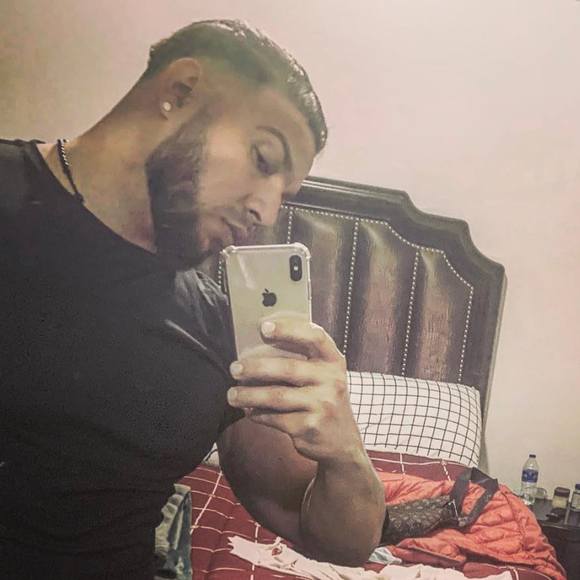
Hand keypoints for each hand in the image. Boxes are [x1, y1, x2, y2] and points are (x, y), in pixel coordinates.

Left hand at [226, 316, 364, 464]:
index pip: (315, 337)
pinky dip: (258, 414)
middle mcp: (332, 381)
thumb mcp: (323, 376)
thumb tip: (256, 348)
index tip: (263, 327)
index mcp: (333, 361)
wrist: (342, 441)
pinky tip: (249, 411)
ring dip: (249, 395)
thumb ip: (302, 360)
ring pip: (277, 396)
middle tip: (234, 368)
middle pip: (288, 368)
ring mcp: (322, 405)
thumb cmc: (322, 399)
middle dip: (256, 367)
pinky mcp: (310, 427)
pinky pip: (276, 418)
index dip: (289, 329)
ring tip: (232, 395)